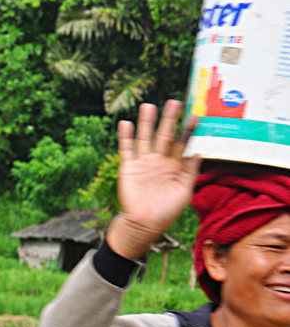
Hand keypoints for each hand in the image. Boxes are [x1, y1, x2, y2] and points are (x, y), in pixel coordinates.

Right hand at [111, 100, 201, 258]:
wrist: (144, 224)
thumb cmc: (166, 211)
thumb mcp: (184, 191)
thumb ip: (191, 172)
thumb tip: (199, 152)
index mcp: (174, 165)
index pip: (183, 143)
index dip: (188, 130)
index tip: (196, 115)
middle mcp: (159, 160)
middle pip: (165, 135)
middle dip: (169, 119)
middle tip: (175, 102)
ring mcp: (143, 163)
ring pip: (145, 138)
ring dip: (147, 122)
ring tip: (148, 106)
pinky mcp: (128, 167)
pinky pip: (127, 149)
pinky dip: (126, 136)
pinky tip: (126, 123)